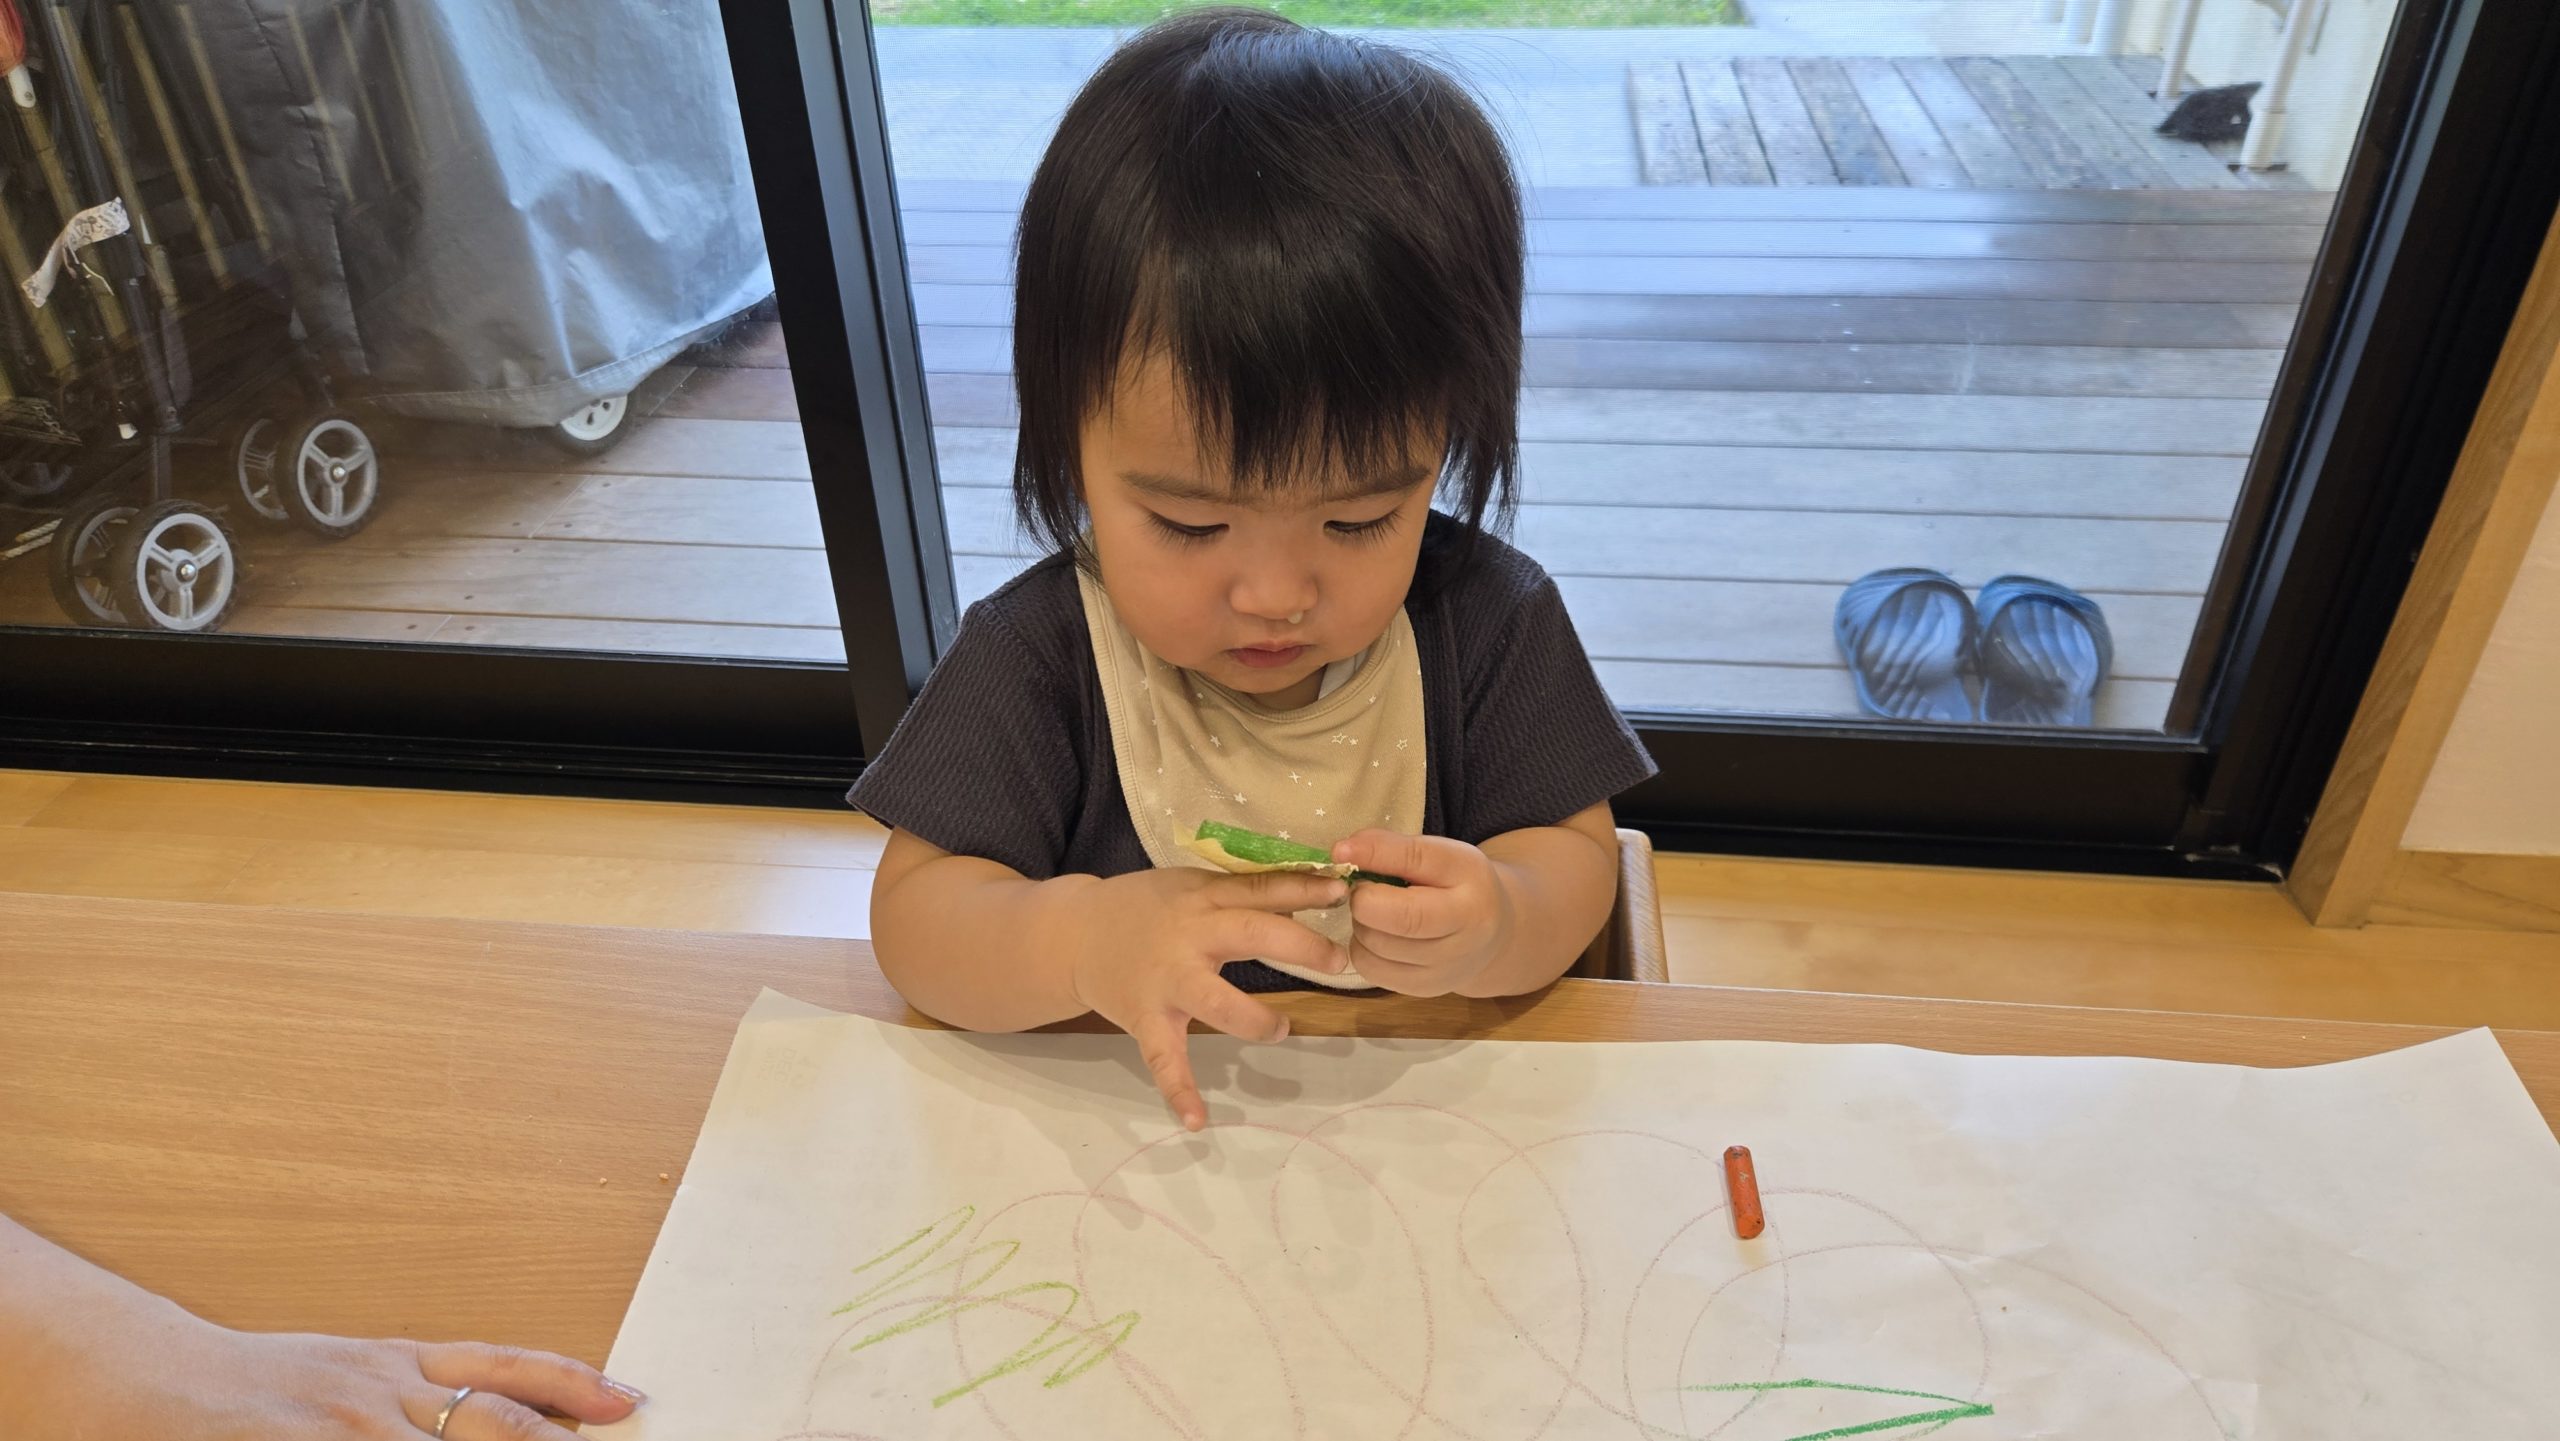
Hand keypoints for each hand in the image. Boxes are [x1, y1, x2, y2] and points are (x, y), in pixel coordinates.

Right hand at [44, 1308, 641, 1439]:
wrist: (156, 1378)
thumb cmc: (257, 1384)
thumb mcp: (349, 1373)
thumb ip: (420, 1392)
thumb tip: (501, 1410)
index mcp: (401, 1362)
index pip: (508, 1369)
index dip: (574, 1385)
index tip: (630, 1400)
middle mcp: (384, 1392)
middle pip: (492, 1425)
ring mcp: (347, 1428)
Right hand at [1066, 868, 1349, 1130]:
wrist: (1072, 934)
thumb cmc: (1143, 907)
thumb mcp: (1190, 885)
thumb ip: (1240, 892)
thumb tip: (1309, 897)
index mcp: (1203, 897)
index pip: (1260, 889)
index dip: (1303, 890)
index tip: (1341, 892)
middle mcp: (1188, 936)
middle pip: (1251, 934)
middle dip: (1300, 947)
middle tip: (1338, 960)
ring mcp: (1167, 982)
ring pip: (1215, 1001)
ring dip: (1254, 1018)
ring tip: (1281, 1029)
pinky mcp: (1146, 1020)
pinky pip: (1163, 1059)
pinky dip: (1179, 1091)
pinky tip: (1198, 1121)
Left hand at [1329, 830, 1514, 997]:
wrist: (1490, 936)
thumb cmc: (1458, 886)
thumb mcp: (1440, 856)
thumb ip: (1394, 849)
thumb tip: (1341, 852)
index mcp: (1471, 885)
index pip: (1418, 865)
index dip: (1374, 857)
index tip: (1342, 851)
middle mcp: (1466, 934)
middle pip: (1400, 918)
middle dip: (1365, 899)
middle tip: (1363, 889)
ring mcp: (1445, 969)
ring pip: (1377, 946)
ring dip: (1361, 923)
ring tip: (1377, 912)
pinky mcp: (1423, 989)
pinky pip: (1371, 968)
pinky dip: (1363, 948)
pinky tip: (1379, 935)